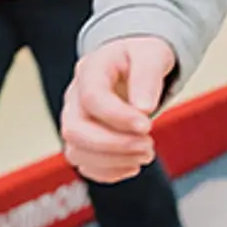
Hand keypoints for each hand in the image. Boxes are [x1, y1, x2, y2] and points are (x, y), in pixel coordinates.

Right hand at [62, 36, 175, 182]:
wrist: (134, 62)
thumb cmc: (142, 56)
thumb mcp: (152, 54)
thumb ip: (148, 75)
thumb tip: (144, 107)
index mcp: (90, 70)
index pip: (92, 98)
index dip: (118, 117)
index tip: (147, 126)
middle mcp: (75, 98)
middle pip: (74, 130)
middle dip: (113, 145)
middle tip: (148, 146)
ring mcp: (75, 120)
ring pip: (76, 151)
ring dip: (113, 161)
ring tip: (146, 154)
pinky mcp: (83, 140)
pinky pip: (84, 164)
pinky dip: (108, 172)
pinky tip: (133, 165)